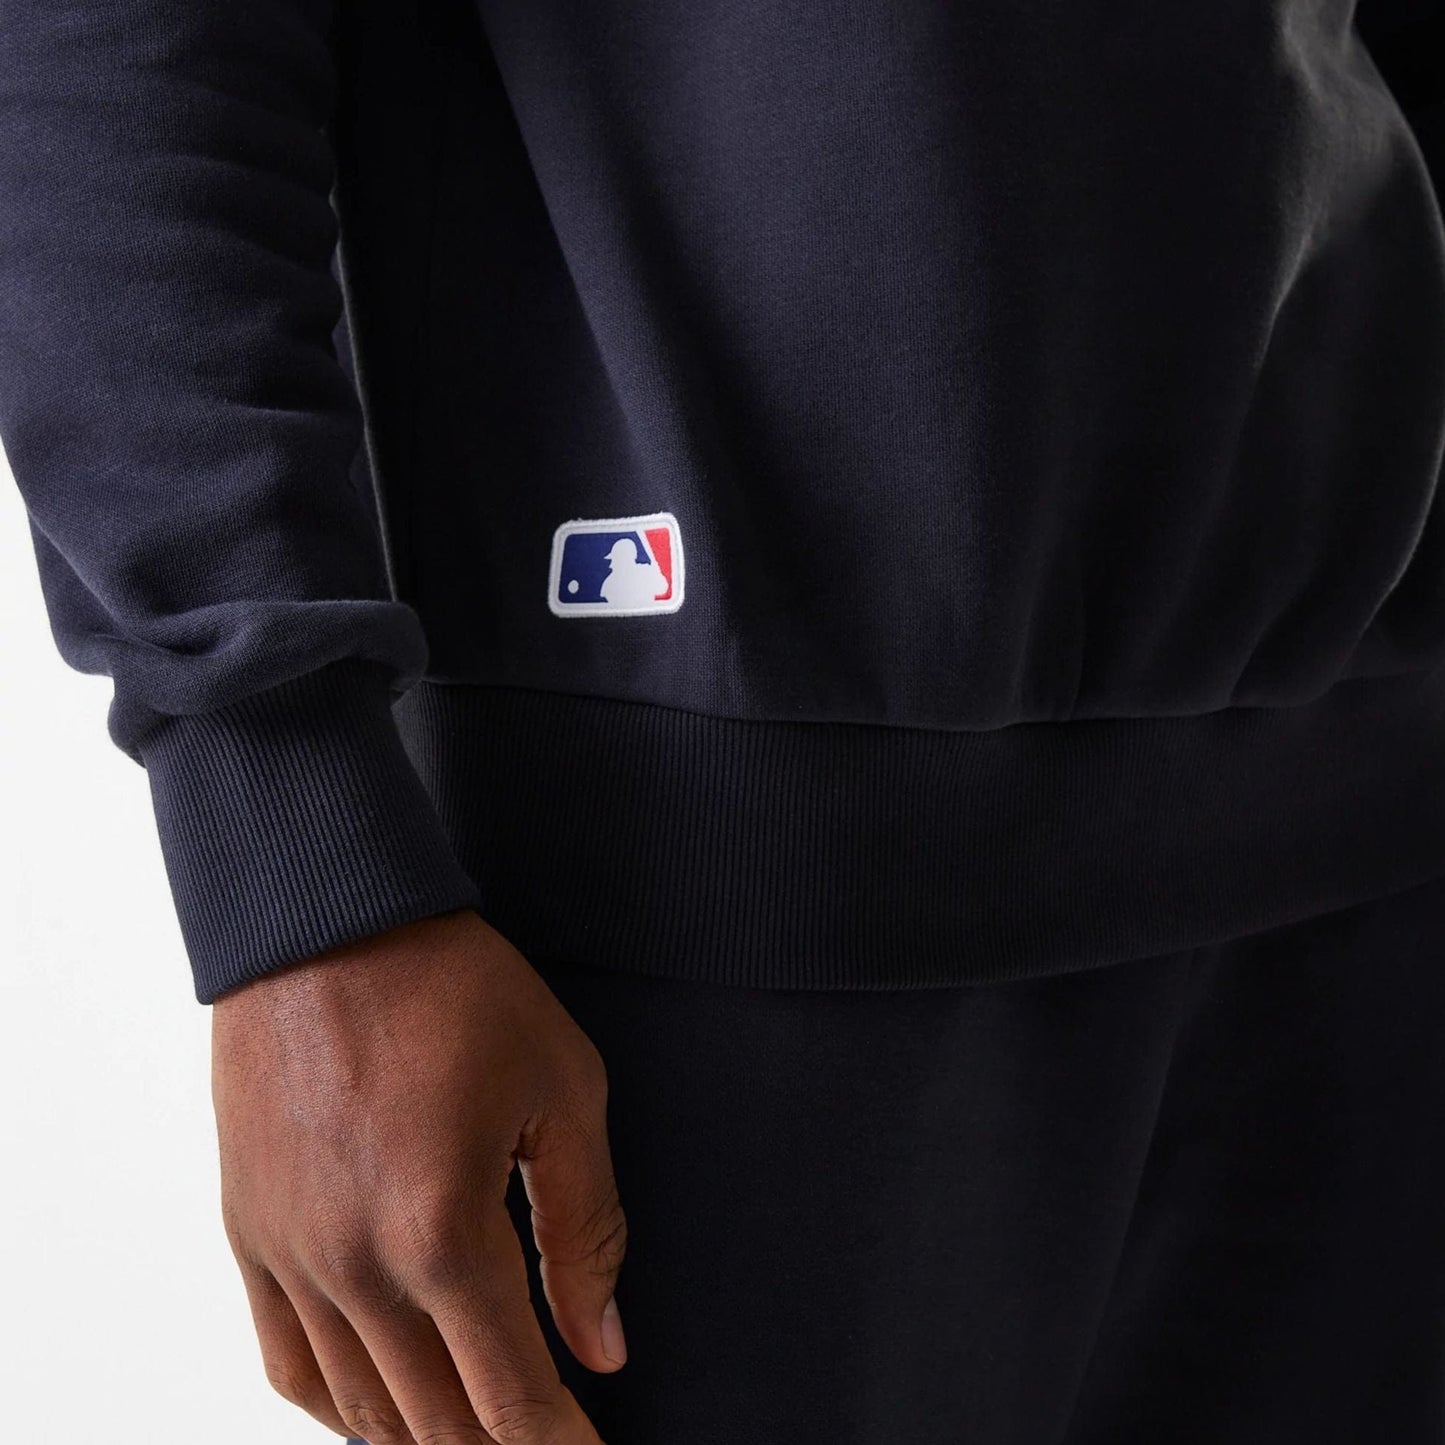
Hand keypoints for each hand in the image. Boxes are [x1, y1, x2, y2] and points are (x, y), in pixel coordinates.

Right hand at [210, 907, 625, 1442]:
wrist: (330, 923)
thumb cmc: (454, 991)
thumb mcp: (562, 1091)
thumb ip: (586, 1229)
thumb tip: (602, 1343)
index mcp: (442, 1232)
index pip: (510, 1397)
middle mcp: (354, 1266)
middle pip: (436, 1422)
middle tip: (546, 1439)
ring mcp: (292, 1256)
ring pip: (361, 1408)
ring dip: (425, 1438)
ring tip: (478, 1431)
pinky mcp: (249, 1233)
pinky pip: (287, 1363)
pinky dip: (340, 1407)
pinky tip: (378, 1407)